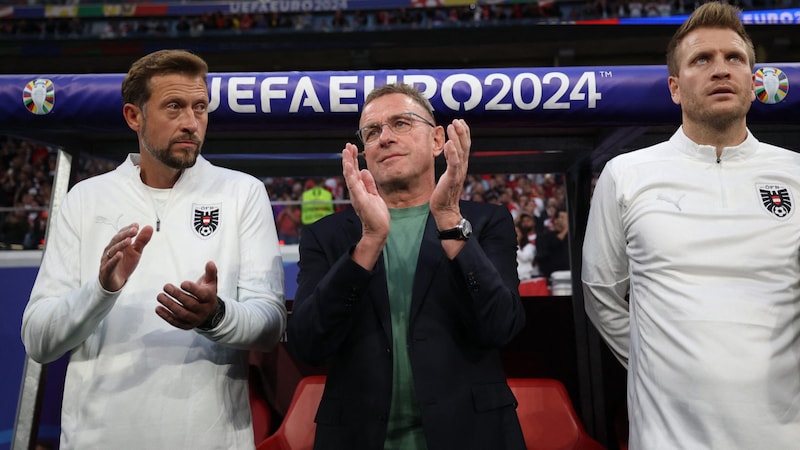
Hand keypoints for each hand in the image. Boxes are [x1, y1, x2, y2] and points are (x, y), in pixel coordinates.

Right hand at [100, 223, 152, 291]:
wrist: (114, 282)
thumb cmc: (124, 264)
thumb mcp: (136, 252)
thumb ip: (141, 240)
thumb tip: (149, 227)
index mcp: (117, 244)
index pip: (121, 234)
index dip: (128, 229)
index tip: (136, 225)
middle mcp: (110, 250)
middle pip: (116, 240)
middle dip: (125, 234)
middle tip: (134, 230)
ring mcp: (107, 260)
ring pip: (112, 251)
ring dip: (120, 245)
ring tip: (129, 240)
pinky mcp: (106, 271)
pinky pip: (110, 264)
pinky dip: (114, 259)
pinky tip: (119, 255)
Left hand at [156, 261, 219, 329]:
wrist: (210, 313)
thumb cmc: (207, 294)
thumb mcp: (211, 283)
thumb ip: (210, 272)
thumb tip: (210, 263)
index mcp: (209, 298)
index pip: (202, 295)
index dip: (192, 289)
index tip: (182, 283)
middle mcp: (203, 310)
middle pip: (190, 304)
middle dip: (177, 295)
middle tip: (166, 287)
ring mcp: (195, 319)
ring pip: (182, 313)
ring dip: (170, 305)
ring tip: (160, 296)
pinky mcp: (187, 325)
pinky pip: (176, 322)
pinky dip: (166, 316)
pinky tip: (158, 309)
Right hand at [342, 143, 388, 268]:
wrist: (378, 230)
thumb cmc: (376, 215)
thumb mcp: (374, 195)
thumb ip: (369, 183)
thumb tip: (365, 170)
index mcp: (359, 189)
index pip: (355, 172)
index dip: (353, 159)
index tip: (352, 148)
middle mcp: (356, 191)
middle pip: (350, 172)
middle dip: (349, 158)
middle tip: (347, 145)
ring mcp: (357, 195)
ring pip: (350, 176)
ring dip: (348, 163)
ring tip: (346, 151)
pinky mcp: (360, 200)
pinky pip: (354, 185)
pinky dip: (351, 174)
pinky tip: (349, 166)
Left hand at [431, 119, 469, 228]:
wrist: (445, 210)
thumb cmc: (444, 193)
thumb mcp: (448, 173)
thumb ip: (450, 161)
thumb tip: (449, 148)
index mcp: (461, 166)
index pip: (465, 146)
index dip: (464, 133)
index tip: (460, 121)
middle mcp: (462, 168)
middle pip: (465, 146)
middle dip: (462, 132)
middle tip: (457, 120)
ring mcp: (458, 173)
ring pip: (460, 152)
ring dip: (457, 138)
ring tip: (452, 125)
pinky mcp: (451, 179)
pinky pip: (454, 164)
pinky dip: (452, 153)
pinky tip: (449, 143)